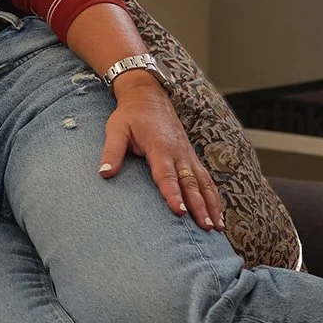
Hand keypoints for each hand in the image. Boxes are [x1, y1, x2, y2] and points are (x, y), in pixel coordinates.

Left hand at [99, 75, 225, 230]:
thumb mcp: (116, 129)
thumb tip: (104, 173)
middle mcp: (178, 152)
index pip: (167, 175)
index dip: (173, 194)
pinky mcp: (191, 156)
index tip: (179, 211)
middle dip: (199, 206)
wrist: (148, 95)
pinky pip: (205, 178)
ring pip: (203, 182)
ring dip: (211, 204)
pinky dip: (214, 196)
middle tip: (205, 226)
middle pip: (190, 182)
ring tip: (216, 226)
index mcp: (160, 147)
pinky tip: (217, 212)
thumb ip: (111, 152)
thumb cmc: (130, 115)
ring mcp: (187, 154)